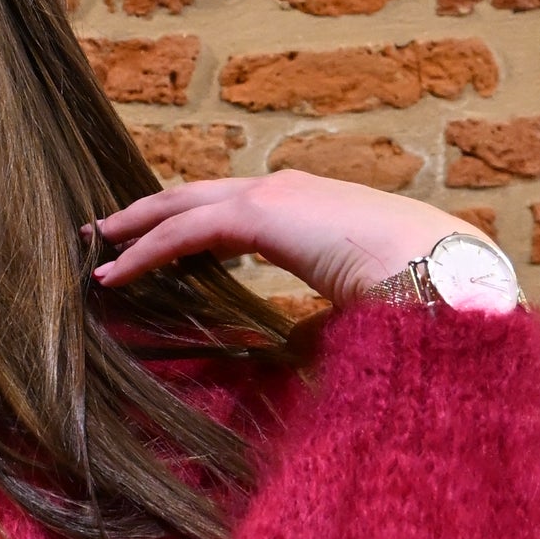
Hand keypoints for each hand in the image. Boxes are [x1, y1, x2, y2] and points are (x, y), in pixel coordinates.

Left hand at [89, 169, 487, 310]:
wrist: (441, 272)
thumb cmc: (412, 297)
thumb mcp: (355, 310)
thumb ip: (319, 320)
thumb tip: (302, 348)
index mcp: (309, 211)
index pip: (233, 212)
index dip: (191, 229)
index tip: (157, 249)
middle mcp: (287, 191)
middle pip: (197, 196)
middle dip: (149, 214)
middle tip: (106, 231)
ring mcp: (274, 194)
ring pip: (182, 205)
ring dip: (137, 228)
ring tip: (98, 248)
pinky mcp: (261, 212)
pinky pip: (186, 230)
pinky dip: (146, 251)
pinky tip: (116, 273)